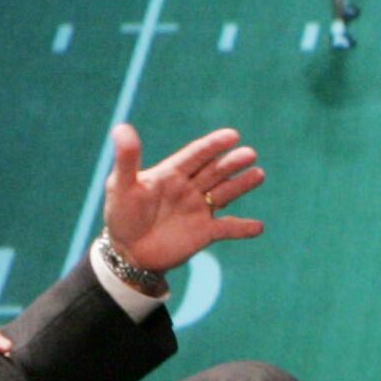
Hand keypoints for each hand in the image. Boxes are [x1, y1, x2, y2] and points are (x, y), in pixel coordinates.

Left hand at [103, 123, 267, 274]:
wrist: (127, 253)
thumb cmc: (121, 216)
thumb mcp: (121, 186)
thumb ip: (127, 159)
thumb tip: (121, 128)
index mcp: (172, 173)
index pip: (196, 155)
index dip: (213, 145)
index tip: (231, 135)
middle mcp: (189, 188)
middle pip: (215, 171)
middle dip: (232, 163)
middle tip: (249, 153)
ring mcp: (199, 210)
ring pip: (225, 193)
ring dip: (242, 185)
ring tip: (258, 174)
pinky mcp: (205, 233)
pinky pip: (228, 229)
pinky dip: (243, 228)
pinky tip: (258, 227)